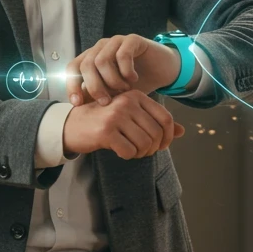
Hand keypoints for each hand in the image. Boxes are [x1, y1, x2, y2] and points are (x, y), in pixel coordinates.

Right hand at [61, 90, 185, 159]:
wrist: (71, 125)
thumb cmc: (103, 121)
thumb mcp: (130, 116)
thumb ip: (154, 121)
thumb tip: (181, 132)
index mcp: (135, 95)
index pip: (165, 118)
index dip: (168, 137)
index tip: (161, 146)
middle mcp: (127, 102)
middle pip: (156, 133)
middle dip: (153, 148)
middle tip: (143, 152)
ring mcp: (116, 116)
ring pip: (144, 144)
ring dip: (141, 153)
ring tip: (132, 151)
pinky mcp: (106, 132)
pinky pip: (129, 151)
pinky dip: (128, 156)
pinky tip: (120, 151)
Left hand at [65, 34, 180, 106]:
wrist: (161, 71)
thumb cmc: (134, 83)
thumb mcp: (113, 94)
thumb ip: (96, 97)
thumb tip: (78, 109)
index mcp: (91, 58)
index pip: (72, 68)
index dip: (72, 85)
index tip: (77, 104)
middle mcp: (100, 47)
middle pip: (86, 65)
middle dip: (94, 87)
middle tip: (106, 102)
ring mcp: (115, 41)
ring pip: (101, 60)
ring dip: (112, 81)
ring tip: (124, 90)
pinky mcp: (132, 40)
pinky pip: (122, 54)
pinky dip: (126, 71)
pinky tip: (133, 79)